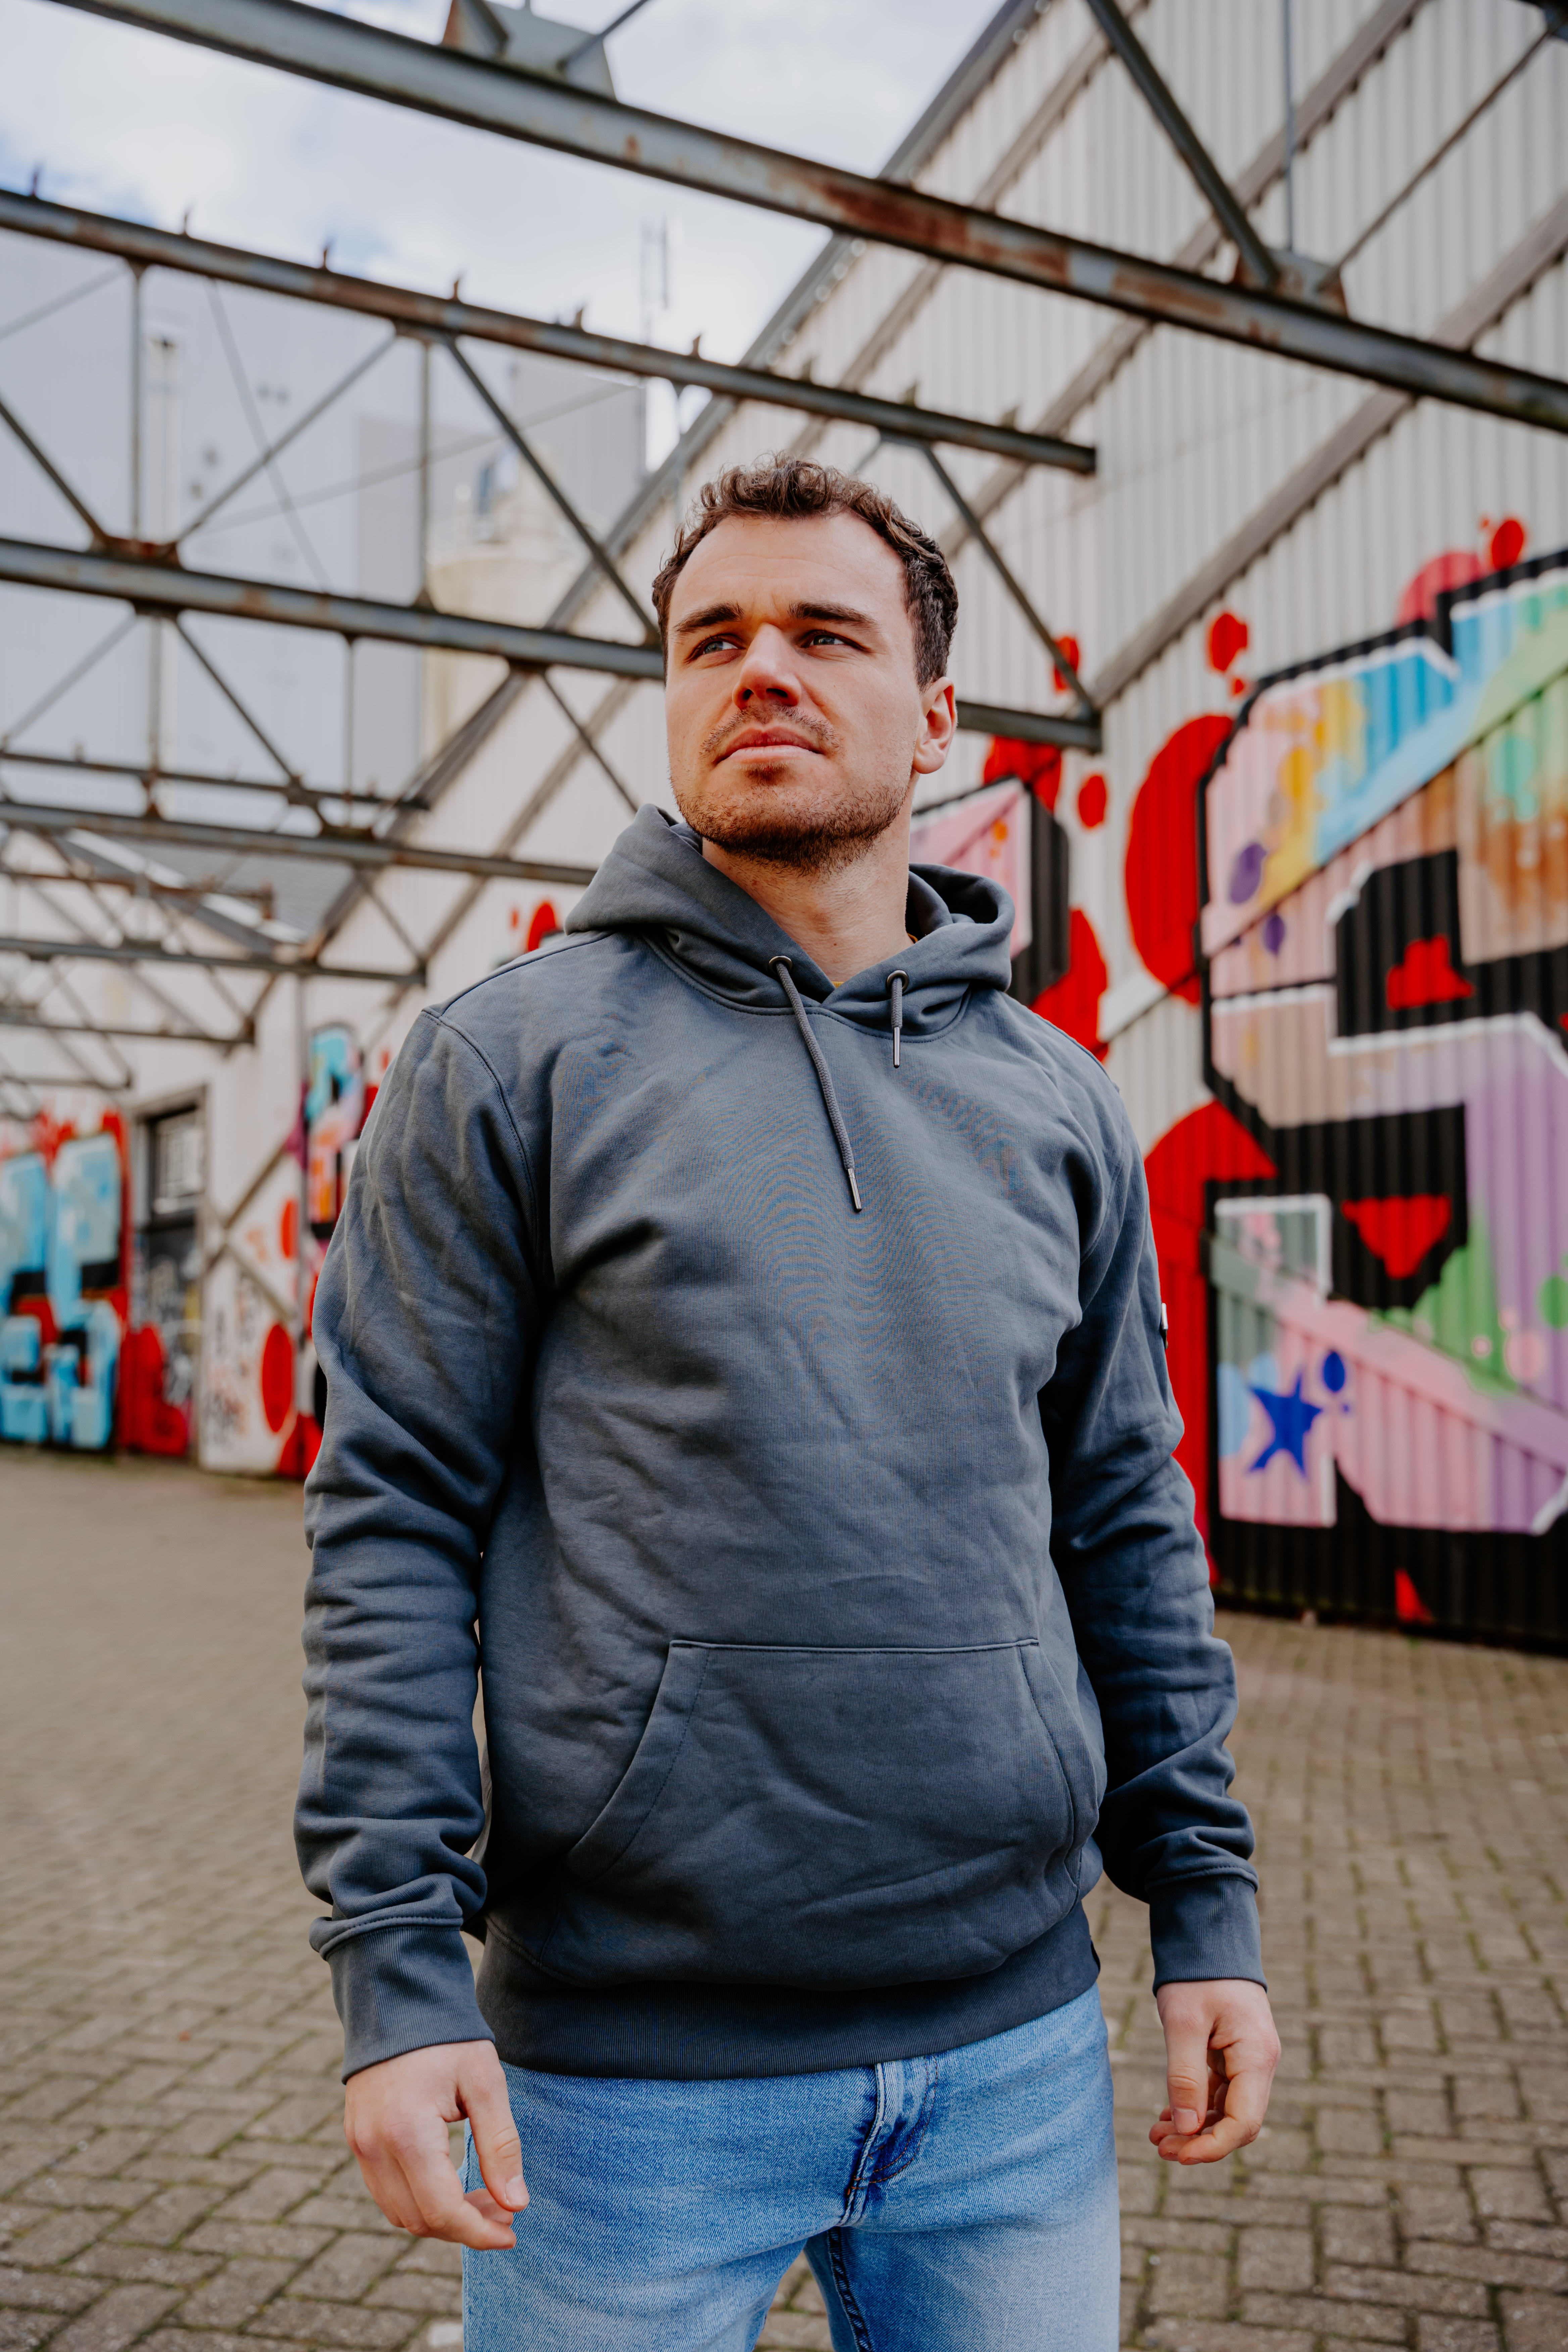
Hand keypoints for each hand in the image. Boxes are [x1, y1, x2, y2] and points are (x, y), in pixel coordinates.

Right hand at [343, 2039, 526, 2248]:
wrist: (398, 1998)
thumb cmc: (448, 2038)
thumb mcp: (485, 2083)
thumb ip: (500, 2146)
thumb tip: (515, 2204)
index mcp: (408, 2132)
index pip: (442, 2210)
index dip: (479, 2232)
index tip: (511, 2233)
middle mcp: (374, 2146)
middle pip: (420, 2220)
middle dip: (465, 2227)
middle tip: (504, 2211)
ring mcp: (360, 2145)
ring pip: (400, 2213)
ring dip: (441, 2218)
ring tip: (482, 2198)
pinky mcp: (356, 2140)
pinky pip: (385, 2192)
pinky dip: (418, 2200)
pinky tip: (450, 2182)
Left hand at [1150, 1979, 1279, 2164]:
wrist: (1208, 1939)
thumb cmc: (1197, 1975)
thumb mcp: (1183, 2023)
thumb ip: (1185, 2076)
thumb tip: (1187, 2129)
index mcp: (1257, 2057)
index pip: (1244, 2122)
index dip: (1212, 2147)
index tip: (1178, 2154)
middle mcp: (1260, 2063)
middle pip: (1237, 2123)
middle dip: (1199, 2141)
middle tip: (1159, 2147)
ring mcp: (1249, 2061)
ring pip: (1227, 2111)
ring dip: (1195, 2127)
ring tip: (1157, 2135)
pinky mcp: (1235, 2056)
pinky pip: (1220, 2094)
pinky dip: (1196, 2107)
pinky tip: (1168, 2115)